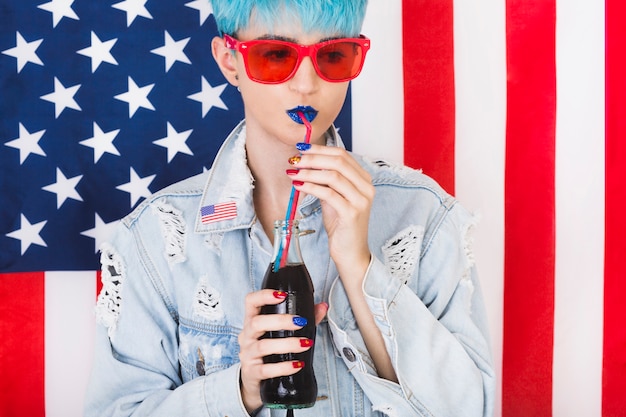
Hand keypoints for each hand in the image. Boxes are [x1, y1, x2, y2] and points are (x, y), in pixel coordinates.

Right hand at [238, 289, 327, 412]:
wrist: (255, 381)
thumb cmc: (269, 352)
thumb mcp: (282, 334)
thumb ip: (303, 320)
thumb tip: (322, 307)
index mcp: (252, 321)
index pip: (251, 302)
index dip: (263, 295)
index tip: (282, 294)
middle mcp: (247, 336)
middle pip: (256, 323)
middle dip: (280, 320)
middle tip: (300, 322)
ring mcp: (247, 355)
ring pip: (263, 346)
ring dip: (287, 344)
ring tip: (305, 344)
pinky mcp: (252, 373)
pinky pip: (266, 369)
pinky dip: (284, 367)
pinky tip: (297, 364)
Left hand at [287, 144, 373, 283]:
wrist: (351, 253)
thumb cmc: (341, 225)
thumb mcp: (334, 197)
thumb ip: (326, 181)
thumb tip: (306, 163)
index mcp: (364, 180)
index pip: (342, 155)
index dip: (320, 149)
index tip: (302, 148)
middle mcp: (366, 188)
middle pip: (338, 162)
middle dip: (312, 158)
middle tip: (294, 160)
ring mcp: (361, 200)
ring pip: (333, 176)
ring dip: (309, 172)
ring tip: (292, 172)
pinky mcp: (351, 213)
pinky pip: (328, 194)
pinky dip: (311, 187)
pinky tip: (298, 186)